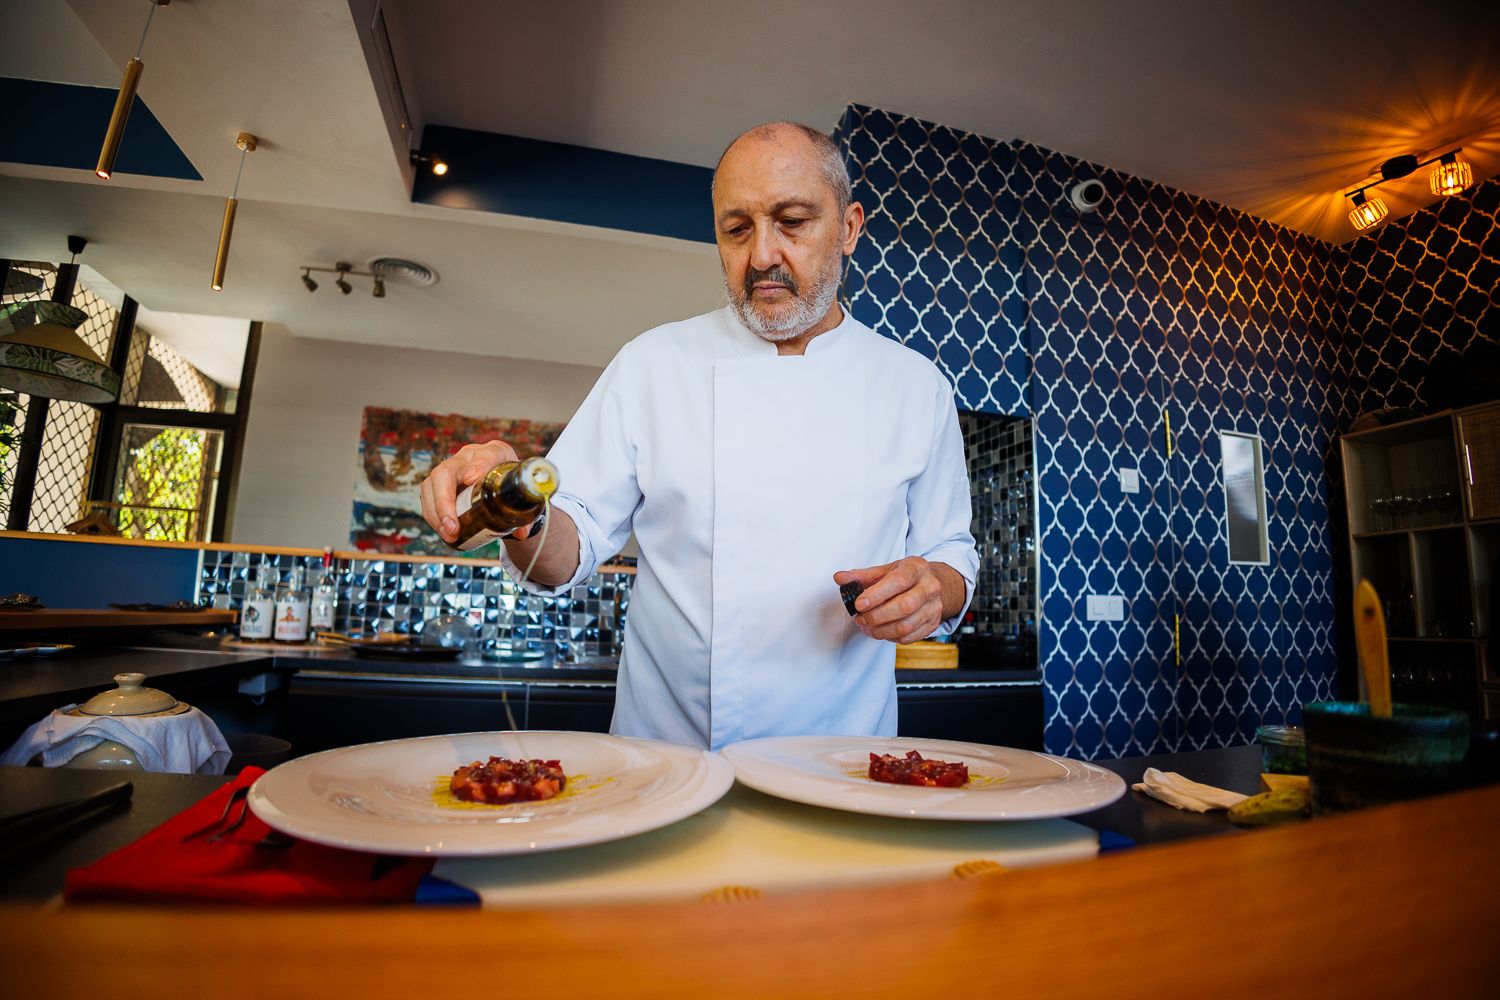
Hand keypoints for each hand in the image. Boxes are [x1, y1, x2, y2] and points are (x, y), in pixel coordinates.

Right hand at [419, 440, 524, 542]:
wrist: (501, 484)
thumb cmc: (513, 489)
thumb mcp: (523, 496)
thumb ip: (524, 514)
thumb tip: (520, 533)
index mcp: (496, 453)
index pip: (487, 456)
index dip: (478, 466)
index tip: (472, 480)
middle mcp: (469, 456)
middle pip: (447, 471)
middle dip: (445, 500)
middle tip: (453, 527)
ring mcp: (452, 467)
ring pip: (432, 484)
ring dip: (437, 513)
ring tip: (449, 535)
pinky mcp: (439, 482)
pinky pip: (428, 496)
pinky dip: (433, 516)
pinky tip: (443, 531)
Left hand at [834, 557, 957, 644]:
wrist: (933, 584)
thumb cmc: (907, 576)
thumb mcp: (886, 570)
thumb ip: (862, 575)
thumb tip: (840, 578)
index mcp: (917, 568)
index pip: (899, 581)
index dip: (877, 594)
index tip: (859, 604)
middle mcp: (929, 587)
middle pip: (904, 606)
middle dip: (877, 616)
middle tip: (860, 619)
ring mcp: (934, 607)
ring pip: (907, 625)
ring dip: (882, 630)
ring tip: (867, 627)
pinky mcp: (932, 624)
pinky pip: (910, 637)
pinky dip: (891, 638)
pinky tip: (881, 632)